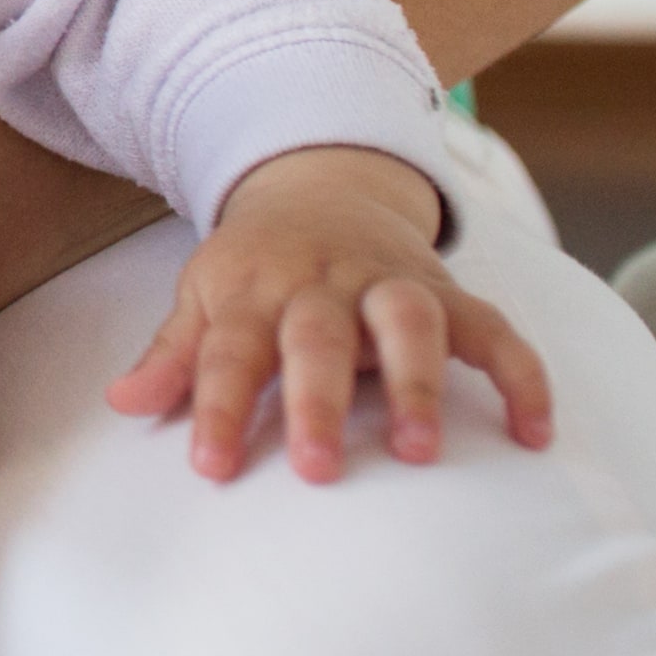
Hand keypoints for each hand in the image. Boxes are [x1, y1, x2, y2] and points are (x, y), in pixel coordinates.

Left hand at [105, 146, 559, 483]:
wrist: (322, 185)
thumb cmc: (257, 266)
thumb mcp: (205, 296)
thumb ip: (173, 354)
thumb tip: (121, 402)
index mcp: (255, 289)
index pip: (229, 350)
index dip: (219, 407)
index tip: (211, 468)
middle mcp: (324, 284)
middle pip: (319, 336)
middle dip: (317, 401)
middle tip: (315, 469)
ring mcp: (390, 284)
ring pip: (409, 321)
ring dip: (416, 383)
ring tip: (416, 451)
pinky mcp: (448, 293)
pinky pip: (495, 329)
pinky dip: (520, 374)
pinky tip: (534, 434)